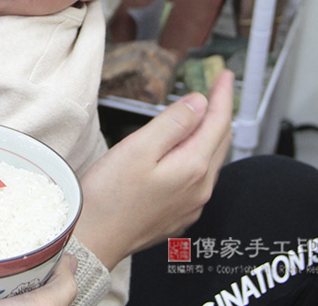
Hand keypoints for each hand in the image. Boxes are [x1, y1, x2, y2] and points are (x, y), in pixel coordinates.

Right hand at [74, 70, 233, 269]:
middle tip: (217, 89)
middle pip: (219, 142)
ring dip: (210, 136)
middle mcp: (199, 190)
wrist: (92, 240)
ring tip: (203, 116)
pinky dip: (198, 158)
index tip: (226, 76)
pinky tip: (185, 153)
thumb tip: (199, 103)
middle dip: (220, 113)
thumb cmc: (108, 197)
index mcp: (193, 168)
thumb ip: (173, 123)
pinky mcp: (177, 216)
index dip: (223, 95)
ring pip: (210, 162)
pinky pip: (198, 180)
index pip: (218, 122)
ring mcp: (190, 206)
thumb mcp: (138, 148)